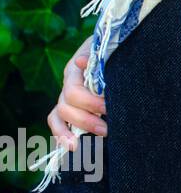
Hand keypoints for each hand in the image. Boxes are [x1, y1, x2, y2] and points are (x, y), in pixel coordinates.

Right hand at [47, 34, 104, 151]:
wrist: (111, 45)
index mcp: (75, 70)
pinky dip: (61, 135)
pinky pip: (56, 122)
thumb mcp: (107, 49)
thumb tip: (81, 62)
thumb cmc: (111, 49)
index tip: (108, 108)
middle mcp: (68, 84)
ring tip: (91, 140)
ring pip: (59, 115)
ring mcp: (66, 96)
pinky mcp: (69, 106)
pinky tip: (72, 147)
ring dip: (74, 130)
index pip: (74, 91)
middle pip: (66, 106)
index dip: (90, 103)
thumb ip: (97, 57)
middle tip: (108, 128)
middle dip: (87, 120)